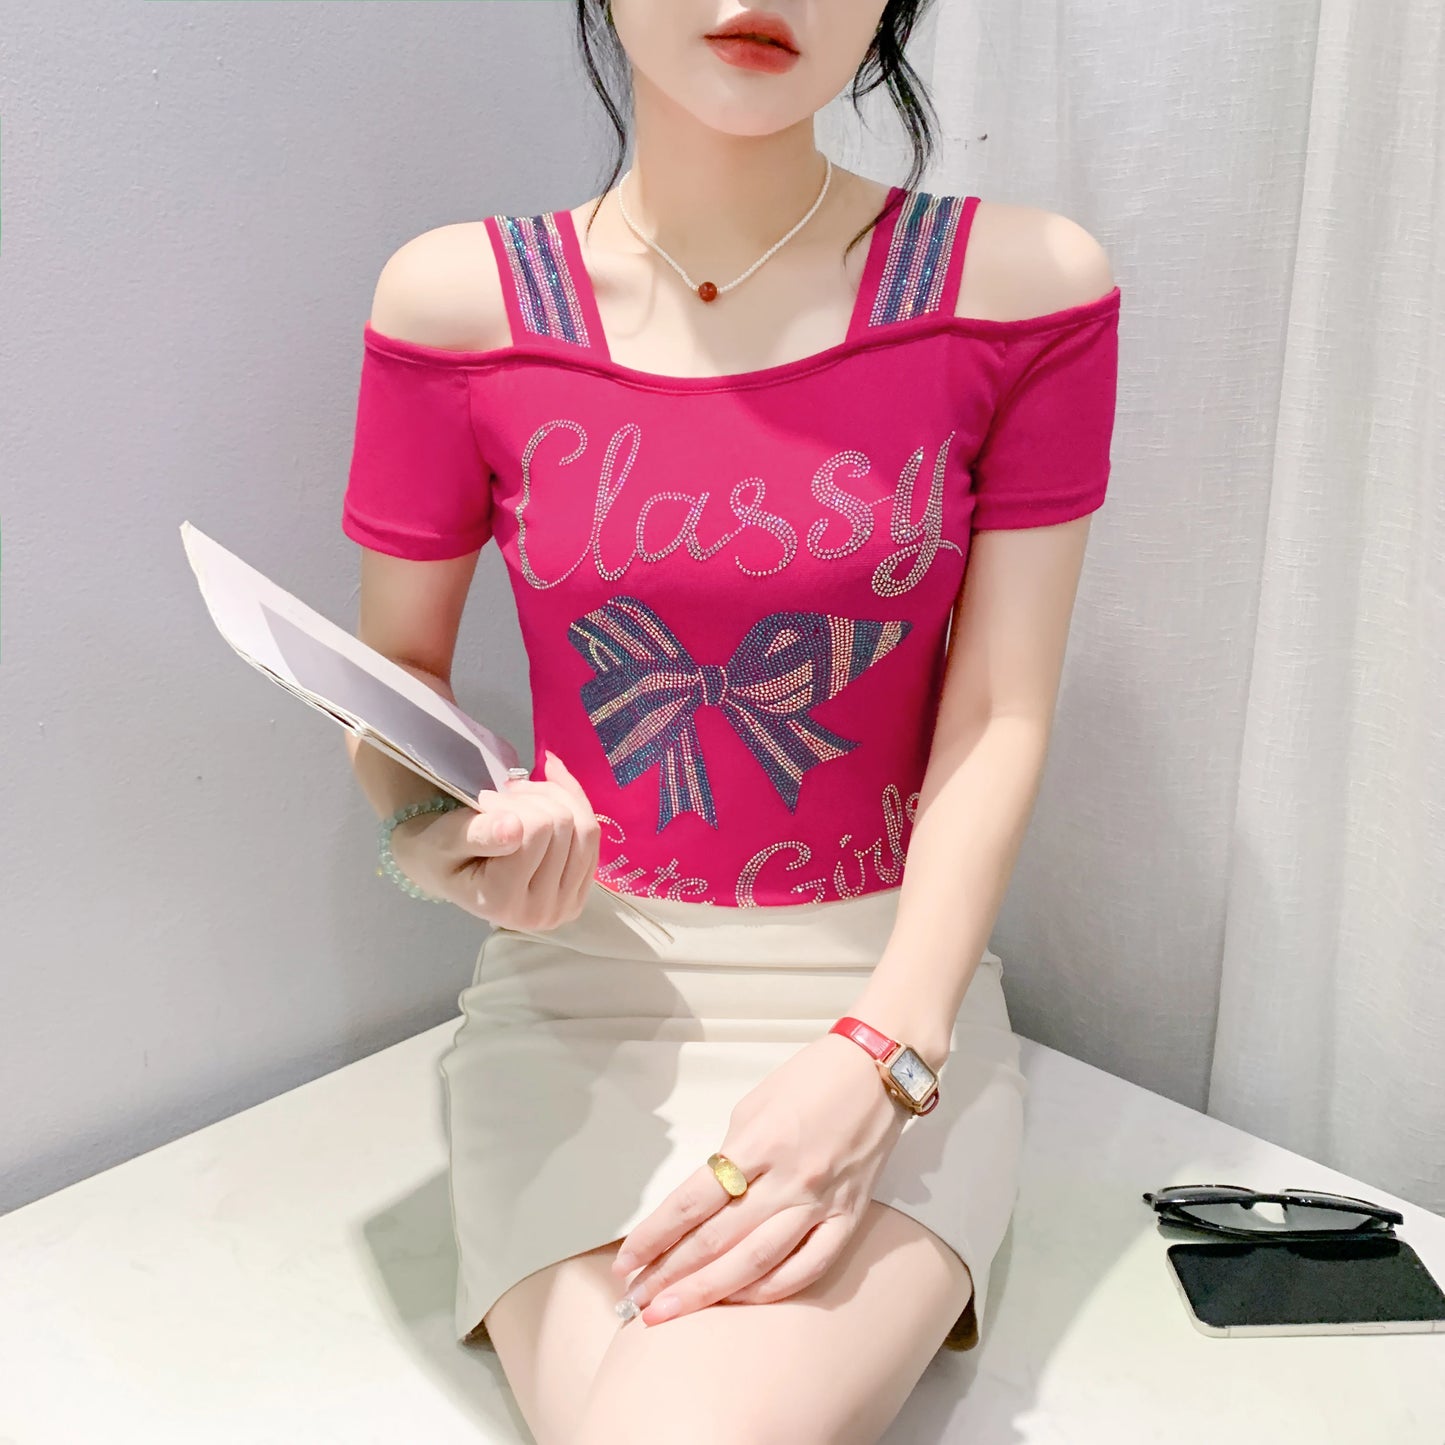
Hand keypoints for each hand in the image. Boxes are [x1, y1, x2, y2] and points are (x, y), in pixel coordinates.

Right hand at [389, 749, 600, 929]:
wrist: (444, 868)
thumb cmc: (439, 852)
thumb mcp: (445, 840)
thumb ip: (478, 834)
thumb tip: (514, 828)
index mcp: (502, 902)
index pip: (537, 828)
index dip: (513, 802)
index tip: (485, 802)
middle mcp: (540, 913)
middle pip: (565, 826)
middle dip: (534, 798)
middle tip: (503, 796)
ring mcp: (565, 907)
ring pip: (586, 828)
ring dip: (556, 798)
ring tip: (521, 797)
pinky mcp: (579, 894)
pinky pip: (593, 837)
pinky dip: (574, 805)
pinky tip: (546, 794)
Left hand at [610, 1031, 909, 1325]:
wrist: (879, 1069)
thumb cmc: (812, 1077)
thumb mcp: (754, 1105)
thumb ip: (730, 1154)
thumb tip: (706, 1198)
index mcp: (758, 1142)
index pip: (693, 1201)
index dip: (655, 1236)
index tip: (626, 1260)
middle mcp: (788, 1178)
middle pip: (718, 1239)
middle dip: (671, 1274)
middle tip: (637, 1301)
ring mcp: (821, 1201)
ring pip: (757, 1262)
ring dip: (709, 1292)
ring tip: (672, 1312)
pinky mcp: (848, 1216)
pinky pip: (808, 1266)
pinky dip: (771, 1289)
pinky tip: (739, 1301)